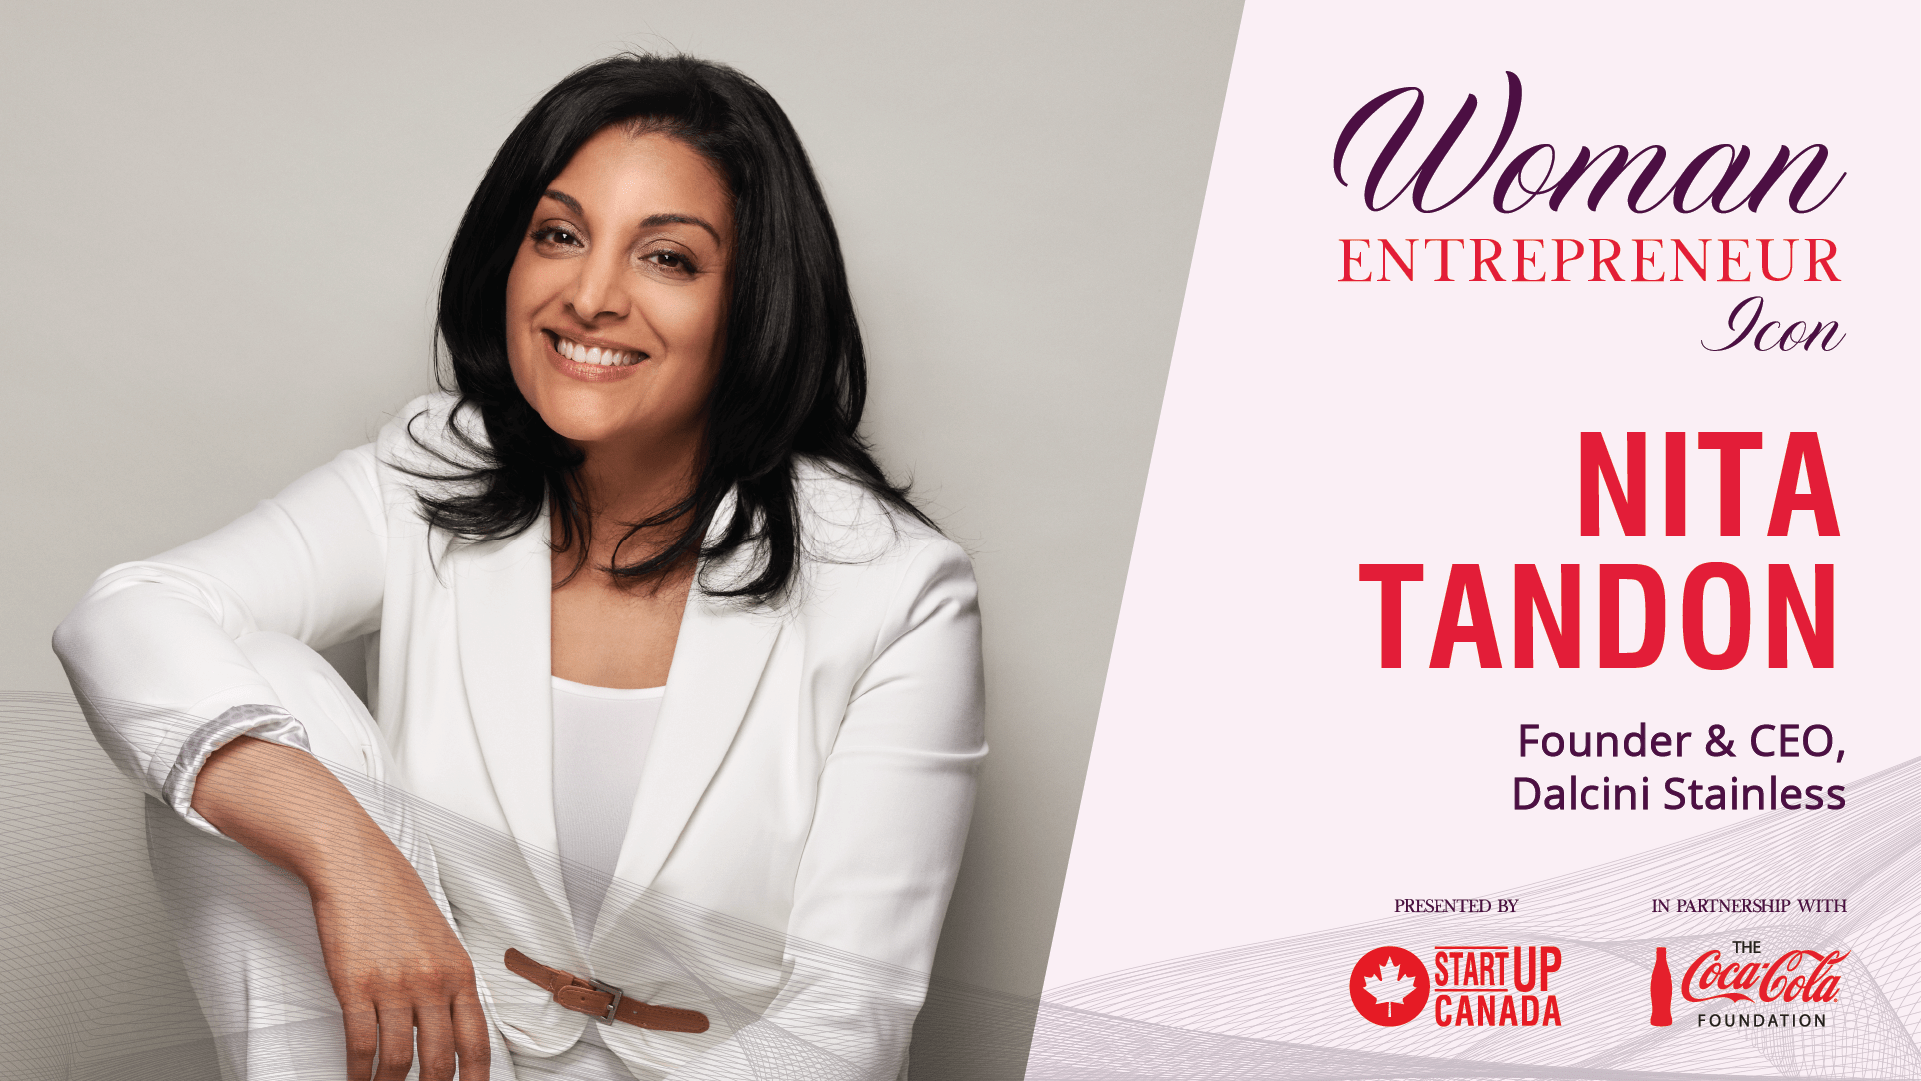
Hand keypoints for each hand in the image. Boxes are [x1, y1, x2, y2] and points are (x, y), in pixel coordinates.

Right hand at [312, 868, 491, 1080]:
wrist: (356, 866)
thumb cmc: (396, 899)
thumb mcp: (441, 941)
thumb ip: (449, 983)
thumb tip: (452, 1026)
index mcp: (460, 973)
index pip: (476, 1042)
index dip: (475, 1079)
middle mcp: (433, 983)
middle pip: (439, 1060)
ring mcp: (394, 985)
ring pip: (399, 1060)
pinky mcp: (356, 985)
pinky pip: (361, 1045)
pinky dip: (358, 1072)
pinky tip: (356, 1079)